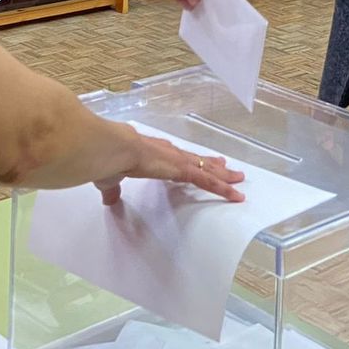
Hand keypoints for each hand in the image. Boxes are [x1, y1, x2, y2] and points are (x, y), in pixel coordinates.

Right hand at [93, 130, 244, 205]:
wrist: (114, 149)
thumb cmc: (109, 160)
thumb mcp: (110, 179)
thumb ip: (113, 190)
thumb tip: (109, 198)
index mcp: (152, 154)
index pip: (174, 158)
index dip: (186, 160)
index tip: (193, 161)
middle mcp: (168, 153)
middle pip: (195, 160)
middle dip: (210, 164)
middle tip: (225, 166)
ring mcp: (178, 161)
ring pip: (207, 169)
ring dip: (223, 176)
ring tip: (238, 179)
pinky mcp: (183, 170)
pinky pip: (209, 181)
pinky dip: (223, 188)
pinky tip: (235, 195)